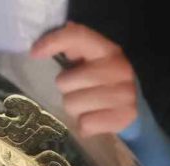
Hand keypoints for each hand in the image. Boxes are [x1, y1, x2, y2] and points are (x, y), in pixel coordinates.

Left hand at [31, 22, 137, 137]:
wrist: (135, 108)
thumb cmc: (103, 83)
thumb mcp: (92, 62)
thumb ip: (74, 50)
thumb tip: (46, 46)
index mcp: (108, 50)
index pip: (78, 37)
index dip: (53, 42)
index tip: (34, 54)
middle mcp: (118, 69)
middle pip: (65, 81)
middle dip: (67, 89)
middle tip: (79, 91)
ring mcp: (124, 94)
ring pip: (72, 105)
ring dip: (75, 109)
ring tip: (87, 107)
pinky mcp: (124, 117)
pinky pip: (85, 124)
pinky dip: (85, 125)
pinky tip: (94, 119)